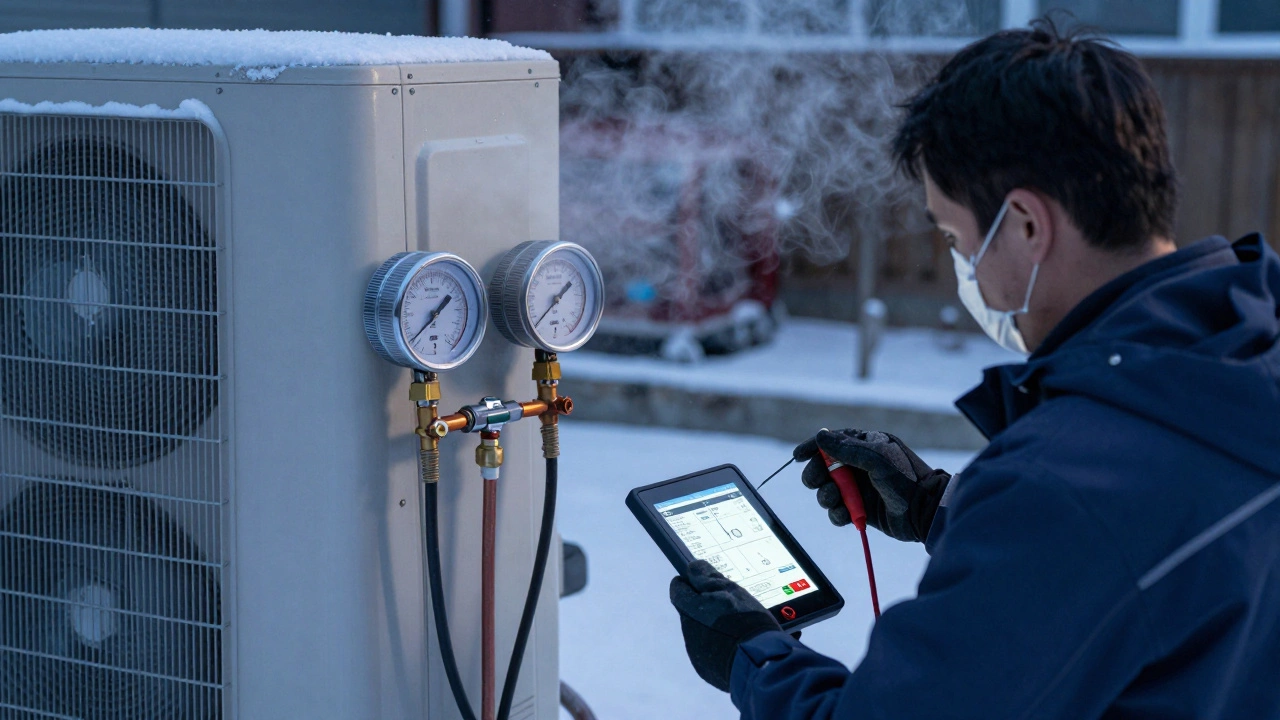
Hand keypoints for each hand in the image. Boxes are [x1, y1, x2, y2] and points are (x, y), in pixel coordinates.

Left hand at [669, 560, 781, 691]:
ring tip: (737, 629)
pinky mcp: (704, 668)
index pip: (678, 589)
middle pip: (690, 612)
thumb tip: (691, 568)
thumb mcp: (732, 591)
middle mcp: (688, 630)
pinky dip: (717, 646)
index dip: (691, 583)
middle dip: (705, 607)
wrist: (761, 662)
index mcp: (691, 608)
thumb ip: (707, 578)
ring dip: (712, 628)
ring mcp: (695, 651)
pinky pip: (707, 651)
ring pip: (699, 632)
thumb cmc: (748, 623)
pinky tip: (736, 645)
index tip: (702, 582)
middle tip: (730, 607)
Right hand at [793, 429, 950, 542]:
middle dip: (816, 475)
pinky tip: (845, 515)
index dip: (812, 447)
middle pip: (822, 467)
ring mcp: (857, 488)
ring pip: (826, 490)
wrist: (924, 511)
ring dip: (825, 496)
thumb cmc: (905, 478)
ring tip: (836, 500)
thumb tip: (820, 436)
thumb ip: (847, 448)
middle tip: (817, 482)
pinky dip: (836, 514)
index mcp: (864, 445)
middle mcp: (858, 465)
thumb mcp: (877, 458)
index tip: (798, 456)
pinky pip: (836, 511)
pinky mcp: (858, 509)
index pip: (831, 441)